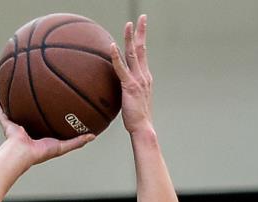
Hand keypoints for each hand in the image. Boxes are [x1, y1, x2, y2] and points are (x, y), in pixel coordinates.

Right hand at [0, 96, 94, 164]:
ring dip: (15, 99)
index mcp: (39, 134)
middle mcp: (27, 129)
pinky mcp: (6, 123)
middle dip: (33, 102)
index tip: (57, 101)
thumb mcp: (62, 146)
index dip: (50, 112)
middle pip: (30, 112)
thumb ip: (77, 141)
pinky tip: (0, 90)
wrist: (21, 154)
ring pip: (15, 109)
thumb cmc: (41, 153)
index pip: (45, 121)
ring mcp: (16, 125)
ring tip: (18, 84)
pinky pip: (0, 110)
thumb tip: (93, 136)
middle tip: (39, 88)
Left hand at [110, 15, 152, 134]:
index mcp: (145, 77)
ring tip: (128, 24)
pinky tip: (112, 46)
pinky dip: (116, 57)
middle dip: (142, 32)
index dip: (142, 39)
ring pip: (134, 54)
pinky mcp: (130, 86)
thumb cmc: (137, 117)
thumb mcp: (133, 100)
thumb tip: (118, 86)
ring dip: (130, 38)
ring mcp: (138, 80)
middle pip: (143, 49)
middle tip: (142, 17)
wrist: (143, 127)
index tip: (141, 27)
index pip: (144, 54)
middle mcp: (144, 76)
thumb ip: (128, 89)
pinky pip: (122, 68)